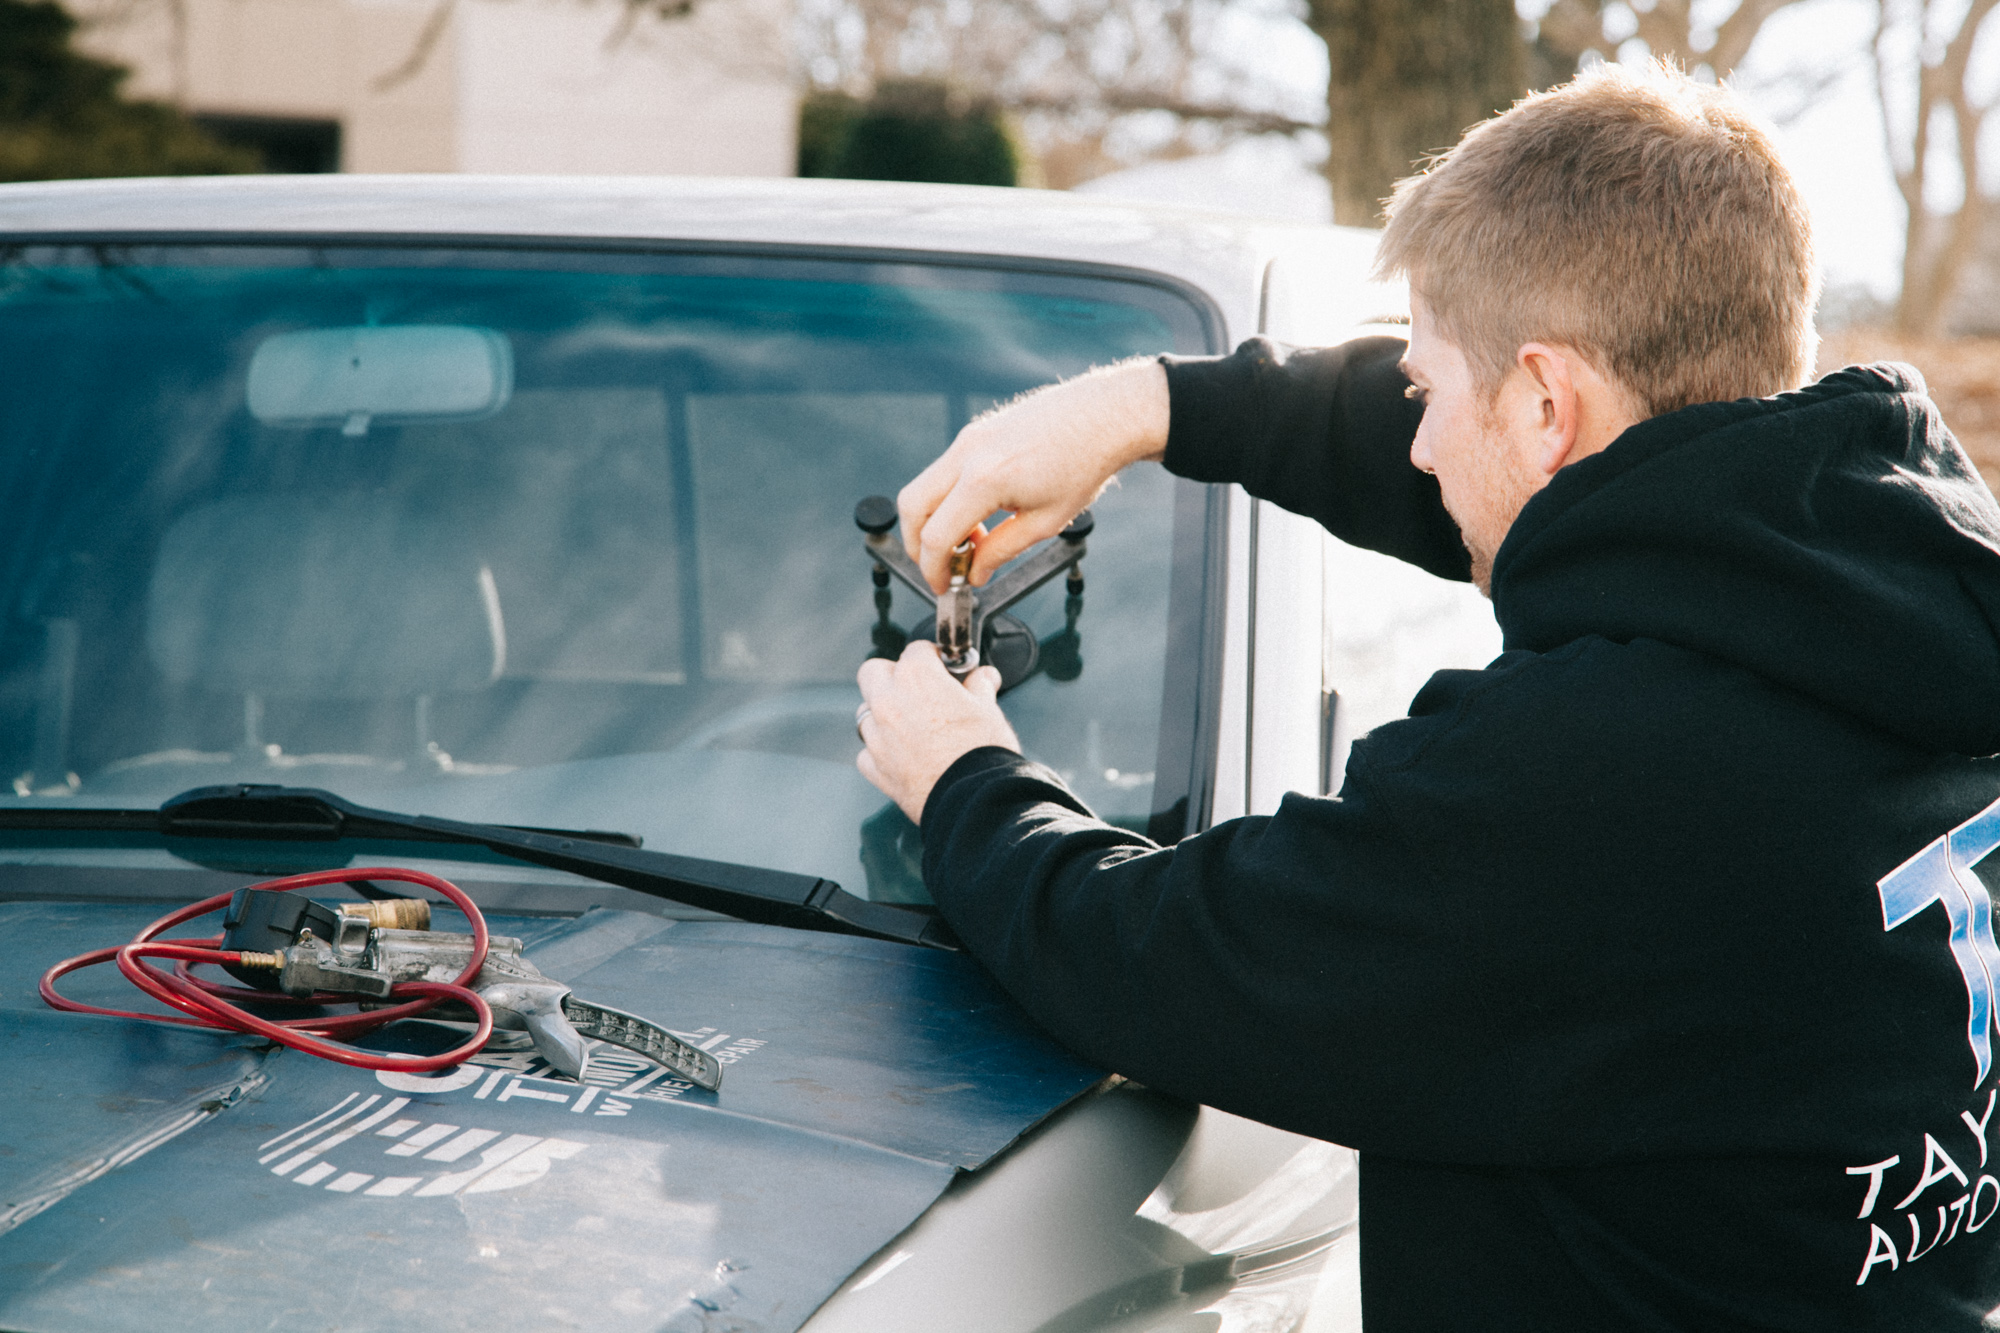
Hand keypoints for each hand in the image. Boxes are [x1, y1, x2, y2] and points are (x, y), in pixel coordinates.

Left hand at [856, 641, 1019, 823]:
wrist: (974, 798)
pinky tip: (901, 756)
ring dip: (882, 713)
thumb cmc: (983, 751)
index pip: (916, 650)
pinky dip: (879, 751)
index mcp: (917, 678)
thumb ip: (980, 687)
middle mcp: (889, 701)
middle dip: (892, 675)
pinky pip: (867, 752)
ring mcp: (877, 735)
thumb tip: (984, 676)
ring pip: (865, 712)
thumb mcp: (989, 710)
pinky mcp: (875, 767)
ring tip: (909, 725)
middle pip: (873, 671)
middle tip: (916, 689)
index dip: (932, 657)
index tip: (942, 667)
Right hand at [898, 358, 1169, 590]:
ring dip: (935, 521)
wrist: (1104, 417)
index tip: (943, 586)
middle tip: (942, 568)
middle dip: (917, 545)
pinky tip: (981, 515)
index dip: (933, 569)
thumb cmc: (1083, 465)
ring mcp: (968, 438)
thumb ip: (1000, 551)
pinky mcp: (975, 432)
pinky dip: (949, 499)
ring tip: (973, 542)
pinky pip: (945, 471)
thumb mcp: (1044, 523)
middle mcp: (966, 453)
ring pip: (924, 487)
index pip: (936, 536)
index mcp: (983, 480)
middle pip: (911, 507)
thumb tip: (974, 573)